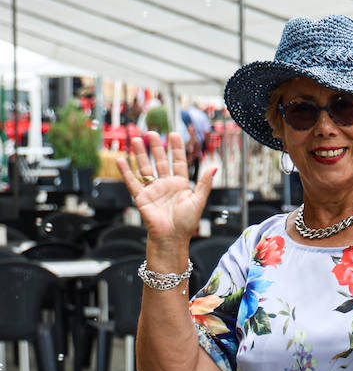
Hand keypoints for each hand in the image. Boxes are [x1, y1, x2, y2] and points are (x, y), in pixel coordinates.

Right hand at [115, 131, 214, 248]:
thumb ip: (205, 183)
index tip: (173, 134)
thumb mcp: (199, 200)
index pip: (178, 162)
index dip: (176, 149)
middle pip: (160, 161)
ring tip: (137, 139)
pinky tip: (121, 159)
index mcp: (181, 184)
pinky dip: (126, 171)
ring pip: (146, 168)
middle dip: (156, 147)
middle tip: (152, 132)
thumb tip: (214, 168)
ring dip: (141, 154)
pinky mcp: (141, 197)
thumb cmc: (186, 222)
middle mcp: (166, 185)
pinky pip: (132, 182)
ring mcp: (153, 190)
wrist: (172, 237)